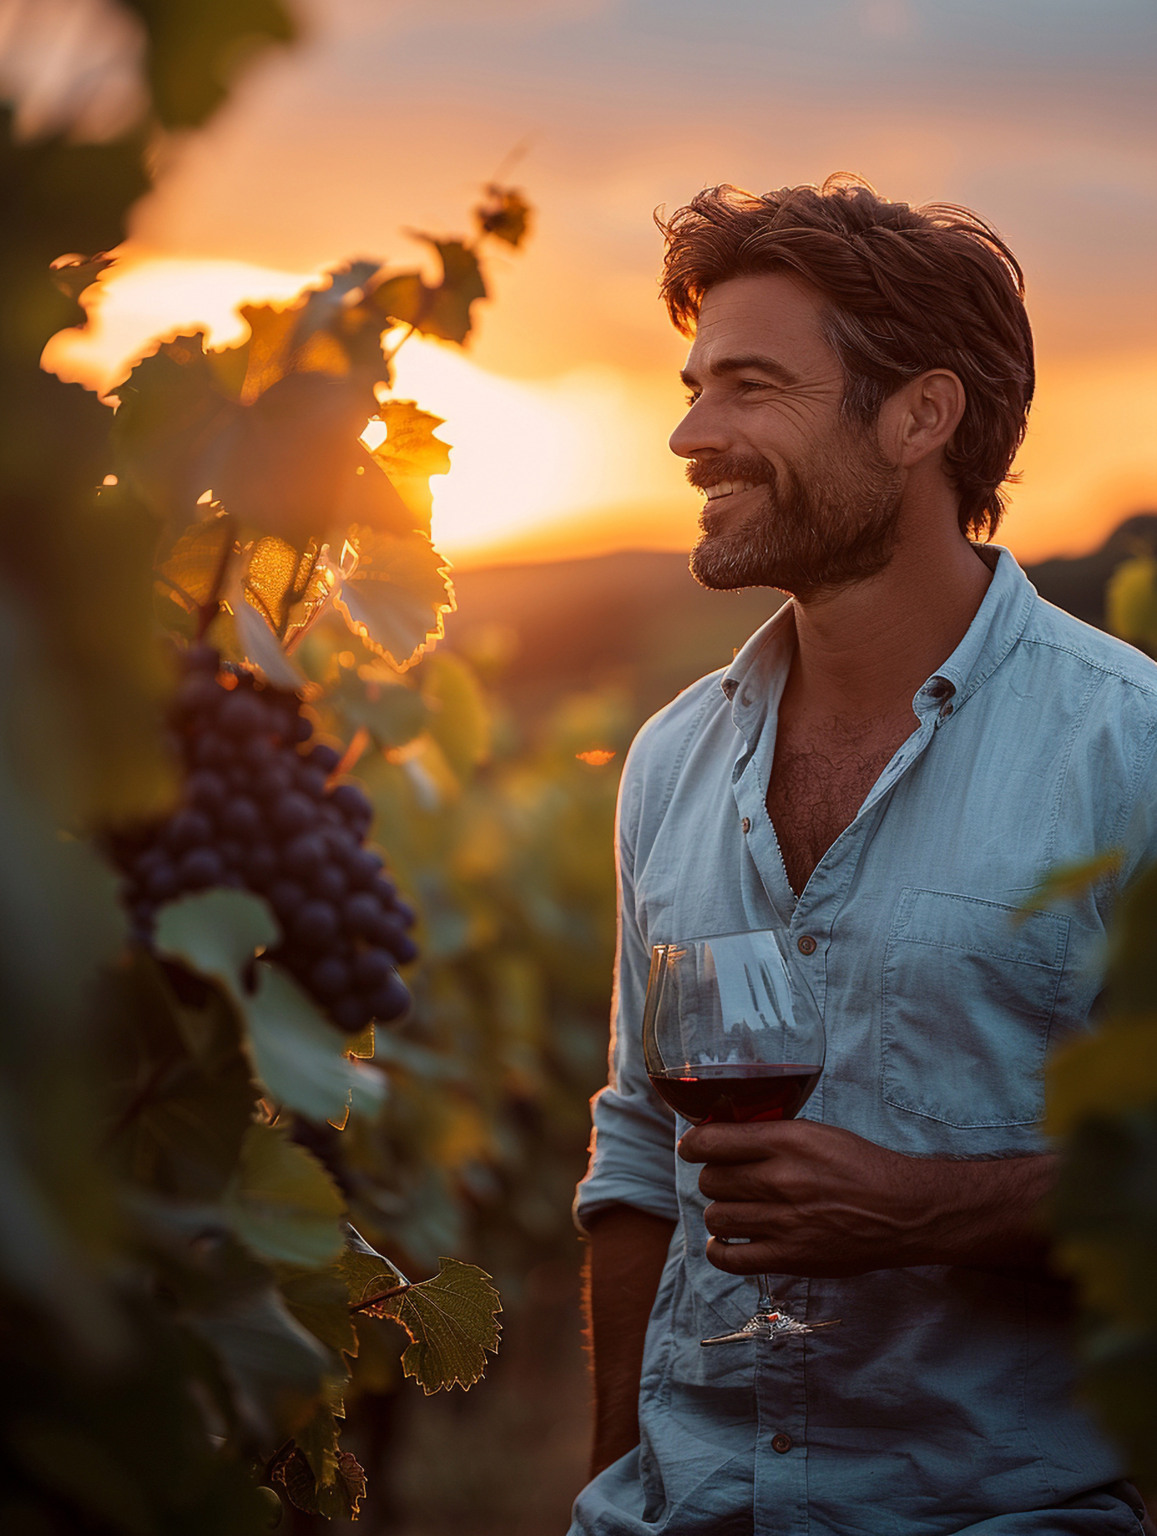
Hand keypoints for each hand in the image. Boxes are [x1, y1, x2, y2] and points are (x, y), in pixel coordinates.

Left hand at [677, 1120, 1056, 1275]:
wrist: (902, 1210)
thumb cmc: (861, 1166)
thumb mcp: (816, 1133)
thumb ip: (770, 1134)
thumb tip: (723, 1137)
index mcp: (786, 1141)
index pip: (712, 1141)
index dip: (693, 1145)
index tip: (692, 1148)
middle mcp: (780, 1180)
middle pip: (712, 1180)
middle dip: (714, 1179)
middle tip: (728, 1181)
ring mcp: (784, 1222)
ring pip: (716, 1217)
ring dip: (719, 1213)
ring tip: (733, 1210)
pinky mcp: (790, 1258)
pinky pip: (731, 1259)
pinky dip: (720, 1251)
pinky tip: (726, 1243)